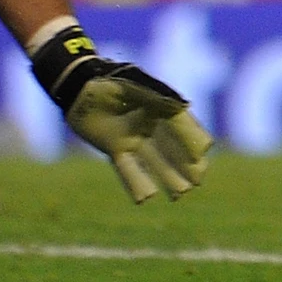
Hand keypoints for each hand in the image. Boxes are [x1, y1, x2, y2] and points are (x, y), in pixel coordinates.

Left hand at [34, 25, 211, 202]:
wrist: (80, 87)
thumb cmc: (111, 82)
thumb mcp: (136, 87)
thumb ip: (156, 98)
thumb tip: (182, 108)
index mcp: (160, 106)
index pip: (182, 126)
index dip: (192, 140)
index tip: (201, 154)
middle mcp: (150, 125)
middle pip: (172, 149)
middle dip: (185, 164)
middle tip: (197, 181)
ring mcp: (133, 138)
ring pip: (154, 162)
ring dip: (168, 177)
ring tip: (181, 194)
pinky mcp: (115, 149)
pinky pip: (128, 169)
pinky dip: (136, 183)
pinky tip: (146, 199)